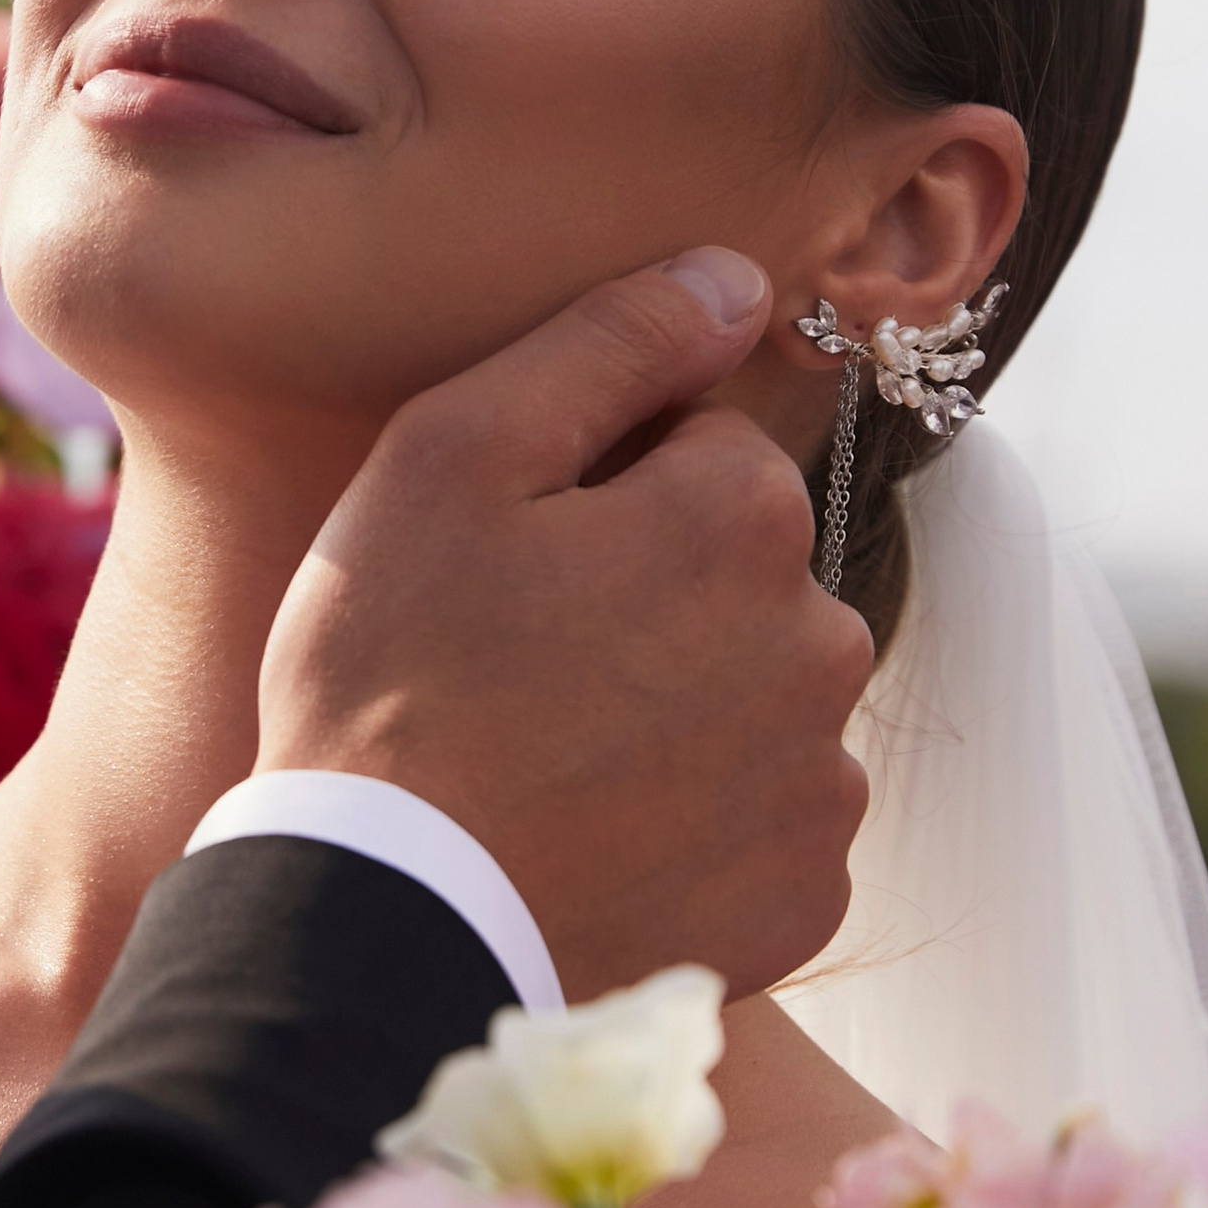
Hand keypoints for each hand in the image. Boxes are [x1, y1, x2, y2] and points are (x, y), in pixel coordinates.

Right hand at [255, 248, 871, 1001]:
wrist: (385, 927)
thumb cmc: (389, 681)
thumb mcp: (449, 459)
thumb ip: (608, 342)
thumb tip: (738, 279)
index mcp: (746, 516)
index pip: (703, 452)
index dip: (599, 496)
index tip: (514, 566)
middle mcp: (822, 642)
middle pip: (744, 578)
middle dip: (655, 601)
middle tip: (520, 670)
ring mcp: (821, 784)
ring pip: (758, 701)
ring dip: (682, 716)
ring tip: (550, 766)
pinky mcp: (805, 899)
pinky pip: (765, 827)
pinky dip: (697, 829)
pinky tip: (597, 842)